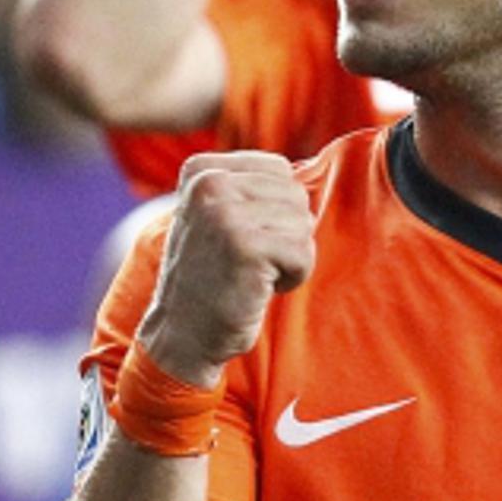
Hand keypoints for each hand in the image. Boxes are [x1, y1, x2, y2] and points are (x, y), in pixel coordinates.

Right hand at [136, 151, 314, 387]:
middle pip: (296, 194)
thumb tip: (318, 167)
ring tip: (253, 273)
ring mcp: (225, 212)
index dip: (277, 211)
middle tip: (250, 261)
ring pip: (304, 223)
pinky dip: (293, 277)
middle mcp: (210, 183)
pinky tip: (259, 287)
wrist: (183, 333)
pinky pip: (304, 253)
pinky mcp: (245, 246)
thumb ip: (255, 187)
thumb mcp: (221, 215)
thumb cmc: (215, 276)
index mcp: (202, 169)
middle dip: (287, 234)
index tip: (243, 238)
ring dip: (290, 257)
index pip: (281, 170)